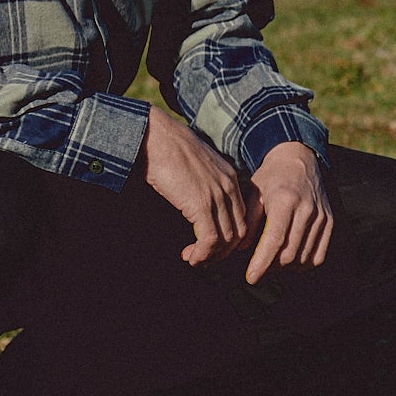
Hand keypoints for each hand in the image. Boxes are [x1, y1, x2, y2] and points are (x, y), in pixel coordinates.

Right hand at [141, 105, 253, 264]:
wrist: (155, 136)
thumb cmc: (166, 149)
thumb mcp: (194, 167)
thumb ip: (201, 184)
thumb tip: (193, 203)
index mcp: (229, 177)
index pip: (241, 217)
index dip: (228, 238)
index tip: (210, 246)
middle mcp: (229, 186)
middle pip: (238, 231)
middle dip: (222, 251)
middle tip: (203, 258)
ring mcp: (217, 195)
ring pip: (227, 239)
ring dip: (211, 256)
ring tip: (194, 259)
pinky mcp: (202, 203)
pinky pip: (210, 239)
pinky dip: (202, 254)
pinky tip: (191, 257)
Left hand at [245, 141, 331, 283]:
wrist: (299, 158)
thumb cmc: (272, 176)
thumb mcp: (254, 193)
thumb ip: (250, 222)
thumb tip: (241, 250)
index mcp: (285, 200)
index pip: (274, 240)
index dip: (261, 263)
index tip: (251, 277)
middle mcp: (307, 209)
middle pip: (289, 254)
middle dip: (271, 268)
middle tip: (258, 267)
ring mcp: (321, 216)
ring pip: (303, 258)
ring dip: (285, 267)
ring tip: (272, 262)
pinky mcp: (330, 222)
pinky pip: (319, 255)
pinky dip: (304, 264)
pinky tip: (291, 260)